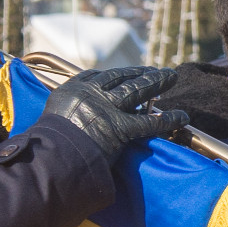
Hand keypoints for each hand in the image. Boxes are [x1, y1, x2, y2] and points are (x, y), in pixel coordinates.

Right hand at [42, 66, 187, 161]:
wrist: (51, 156)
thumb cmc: (46, 144)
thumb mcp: (49, 119)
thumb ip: (64, 113)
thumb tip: (71, 120)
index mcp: (72, 89)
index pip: (96, 76)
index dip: (115, 74)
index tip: (125, 73)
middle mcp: (91, 93)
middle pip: (121, 78)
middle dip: (141, 72)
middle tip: (156, 69)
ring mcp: (107, 109)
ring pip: (137, 90)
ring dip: (156, 81)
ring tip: (170, 77)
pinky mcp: (120, 127)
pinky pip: (149, 122)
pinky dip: (167, 120)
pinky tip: (181, 116)